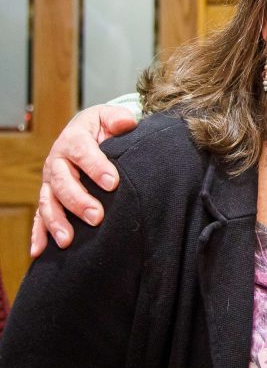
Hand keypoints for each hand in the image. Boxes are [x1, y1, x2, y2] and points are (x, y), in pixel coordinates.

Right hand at [30, 105, 137, 256]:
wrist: (86, 133)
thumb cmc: (101, 127)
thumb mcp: (109, 116)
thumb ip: (118, 118)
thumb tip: (127, 122)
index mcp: (73, 139)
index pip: (82, 151)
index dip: (96, 166)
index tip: (113, 182)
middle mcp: (57, 161)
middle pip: (63, 182)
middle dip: (79, 201)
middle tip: (97, 217)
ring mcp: (50, 181)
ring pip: (49, 202)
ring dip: (57, 222)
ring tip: (68, 240)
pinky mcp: (49, 196)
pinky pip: (40, 217)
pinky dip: (38, 234)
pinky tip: (39, 251)